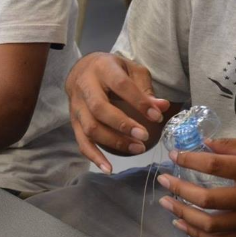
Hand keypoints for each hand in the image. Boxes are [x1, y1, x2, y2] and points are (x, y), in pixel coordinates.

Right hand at [65, 52, 172, 171]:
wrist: (81, 69)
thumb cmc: (112, 69)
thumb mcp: (131, 70)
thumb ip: (145, 88)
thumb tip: (162, 107)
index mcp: (102, 68)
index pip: (120, 85)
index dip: (139, 102)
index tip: (157, 116)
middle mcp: (84, 87)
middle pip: (99, 109)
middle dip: (123, 125)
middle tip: (145, 137)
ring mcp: (75, 106)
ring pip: (90, 128)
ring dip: (113, 142)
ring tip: (137, 149)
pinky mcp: (73, 122)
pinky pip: (81, 142)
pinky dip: (94, 157)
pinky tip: (109, 168)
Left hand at [158, 137, 235, 236]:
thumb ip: (234, 147)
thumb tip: (205, 143)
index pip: (215, 165)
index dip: (190, 159)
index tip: (173, 154)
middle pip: (208, 199)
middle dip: (180, 189)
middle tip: (163, 179)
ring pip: (209, 224)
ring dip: (182, 214)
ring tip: (165, 202)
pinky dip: (195, 234)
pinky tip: (179, 223)